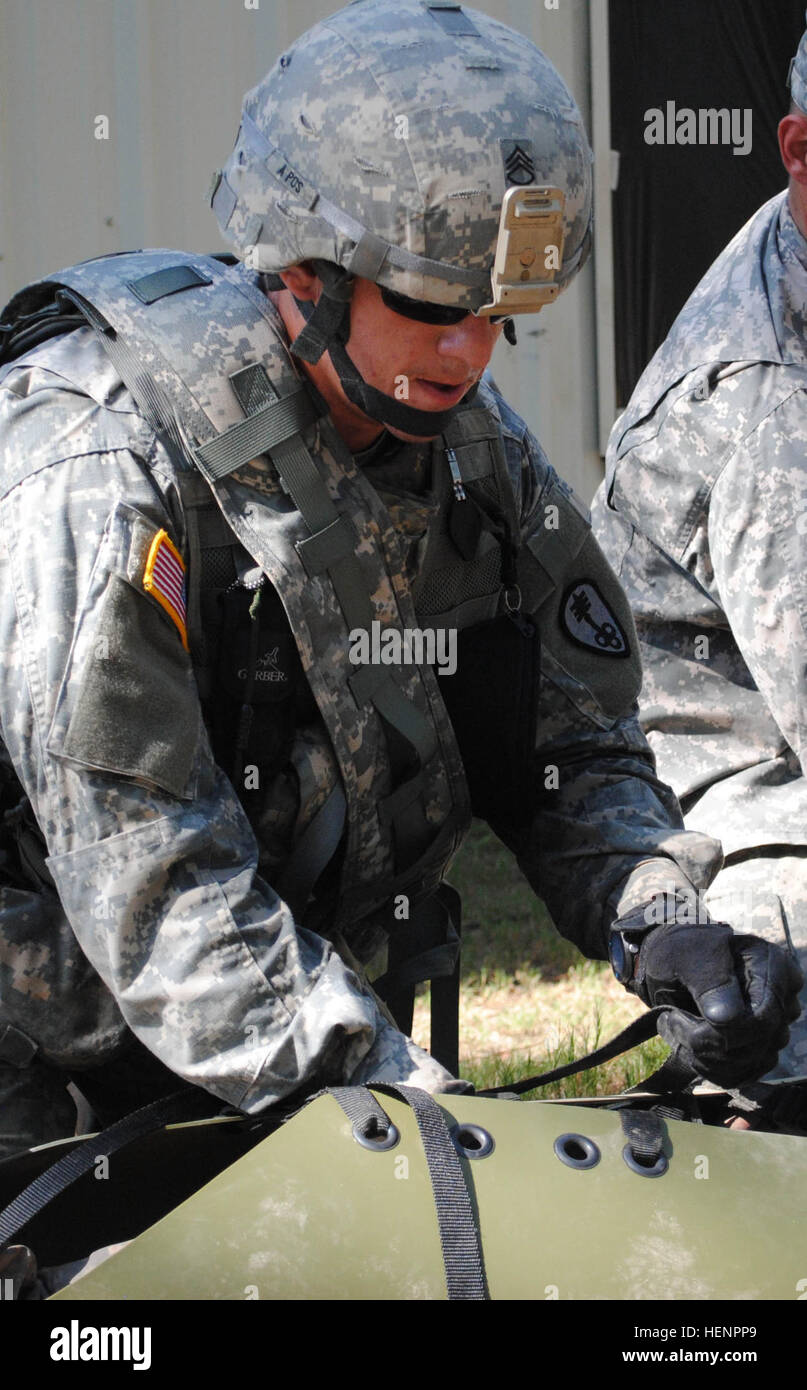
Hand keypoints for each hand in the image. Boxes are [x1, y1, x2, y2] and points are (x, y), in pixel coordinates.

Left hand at [634, 923, 803, 1086]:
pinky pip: (745, 1074)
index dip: (722, 1031)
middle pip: (759, 1043)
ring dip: (709, 1058)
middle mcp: (783, 997)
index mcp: (774, 966)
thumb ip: (709, 980)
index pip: (763, 1018)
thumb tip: (727, 1017)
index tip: (676, 1017)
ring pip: (753, 1062)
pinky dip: (714, 1069)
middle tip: (672, 1023)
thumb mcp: (687, 955)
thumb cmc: (681, 953)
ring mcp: (775, 1024)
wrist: (675, 965)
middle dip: (710, 1045)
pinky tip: (693, 1050)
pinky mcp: (762, 1047)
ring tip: (681, 1032)